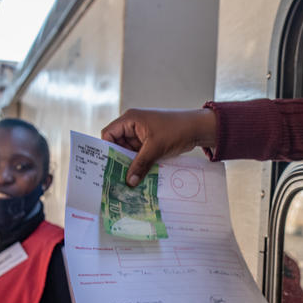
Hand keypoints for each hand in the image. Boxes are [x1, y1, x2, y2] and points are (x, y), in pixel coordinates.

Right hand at [101, 108, 216, 186]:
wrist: (197, 128)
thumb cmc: (176, 130)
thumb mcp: (155, 148)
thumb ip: (140, 165)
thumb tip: (129, 182)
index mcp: (130, 120)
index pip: (108, 134)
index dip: (106, 149)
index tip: (105, 166)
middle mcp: (133, 126)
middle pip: (117, 144)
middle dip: (117, 160)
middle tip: (114, 178)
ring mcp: (141, 134)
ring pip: (128, 152)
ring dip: (129, 164)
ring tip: (126, 181)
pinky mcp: (149, 142)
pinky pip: (139, 154)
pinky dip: (138, 164)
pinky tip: (137, 177)